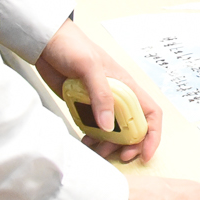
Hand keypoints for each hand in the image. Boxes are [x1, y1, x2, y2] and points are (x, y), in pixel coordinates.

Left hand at [35, 18, 164, 161]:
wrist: (46, 42)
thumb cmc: (72, 46)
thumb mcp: (89, 67)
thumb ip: (101, 95)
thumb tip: (109, 126)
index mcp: (126, 86)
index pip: (150, 113)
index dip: (152, 134)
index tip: (145, 153)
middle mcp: (117, 96)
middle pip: (134, 127)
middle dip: (130, 145)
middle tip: (119, 157)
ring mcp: (100, 102)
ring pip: (114, 130)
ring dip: (110, 145)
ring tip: (98, 151)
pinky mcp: (84, 105)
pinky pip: (94, 127)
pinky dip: (93, 138)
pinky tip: (86, 142)